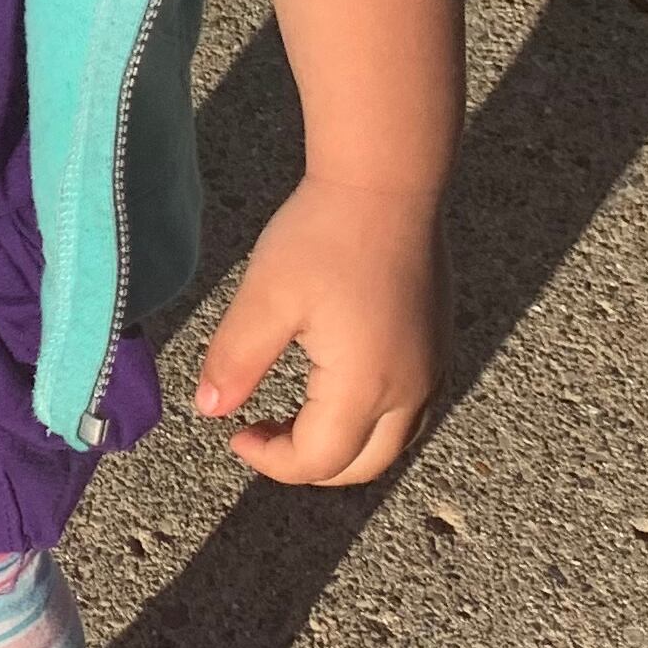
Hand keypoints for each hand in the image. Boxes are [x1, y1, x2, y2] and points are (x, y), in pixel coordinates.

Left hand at [193, 177, 448, 485]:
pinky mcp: (437, 346)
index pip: (318, 460)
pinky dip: (367, 422)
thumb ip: (235, 362)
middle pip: (362, 466)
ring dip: (340, 447)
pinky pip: (408, 411)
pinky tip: (329, 392)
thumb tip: (210, 409)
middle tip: (262, 435)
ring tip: (290, 418)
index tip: (234, 432)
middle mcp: (411, 387)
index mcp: (366, 385)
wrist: (387, 181)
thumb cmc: (323, 235)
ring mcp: (432, 367)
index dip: (270, 461)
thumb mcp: (264, 300)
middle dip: (307, 465)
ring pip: (390, 443)